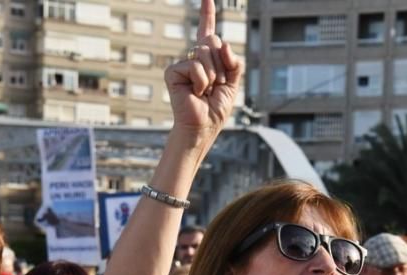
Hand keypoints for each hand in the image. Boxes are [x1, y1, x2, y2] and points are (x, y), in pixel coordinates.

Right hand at [165, 0, 242, 136]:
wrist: (202, 128)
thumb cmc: (215, 110)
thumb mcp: (232, 84)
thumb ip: (234, 62)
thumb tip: (223, 43)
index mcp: (207, 60)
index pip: (207, 32)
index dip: (207, 14)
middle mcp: (194, 59)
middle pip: (213, 42)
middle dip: (220, 65)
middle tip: (214, 86)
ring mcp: (182, 64)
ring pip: (205, 53)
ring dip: (212, 75)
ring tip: (205, 92)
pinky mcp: (172, 72)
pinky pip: (195, 66)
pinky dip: (201, 81)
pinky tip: (195, 93)